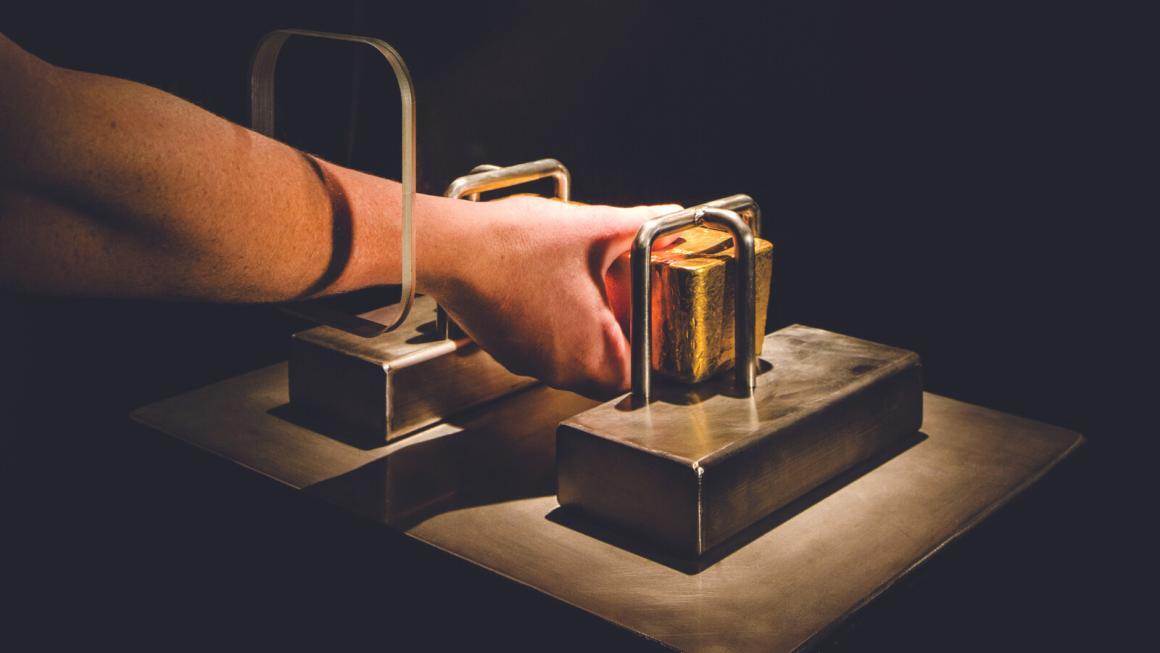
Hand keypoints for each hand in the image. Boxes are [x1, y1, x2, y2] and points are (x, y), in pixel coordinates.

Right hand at [422, 195, 680, 397]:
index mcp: (588, 351)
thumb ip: (639, 223)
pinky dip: (555, 327)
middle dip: (620, 339)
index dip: (650, 351)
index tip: (652, 325)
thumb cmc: (511, 246)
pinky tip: (552, 290)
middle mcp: (559, 368)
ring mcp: (530, 362)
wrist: (451, 248)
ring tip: (588, 291)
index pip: (638, 376)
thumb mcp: (592, 227)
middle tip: (625, 304)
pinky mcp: (507, 350)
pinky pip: (545, 349)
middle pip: (607, 370)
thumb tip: (666, 213)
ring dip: (586, 332)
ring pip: (574, 360)